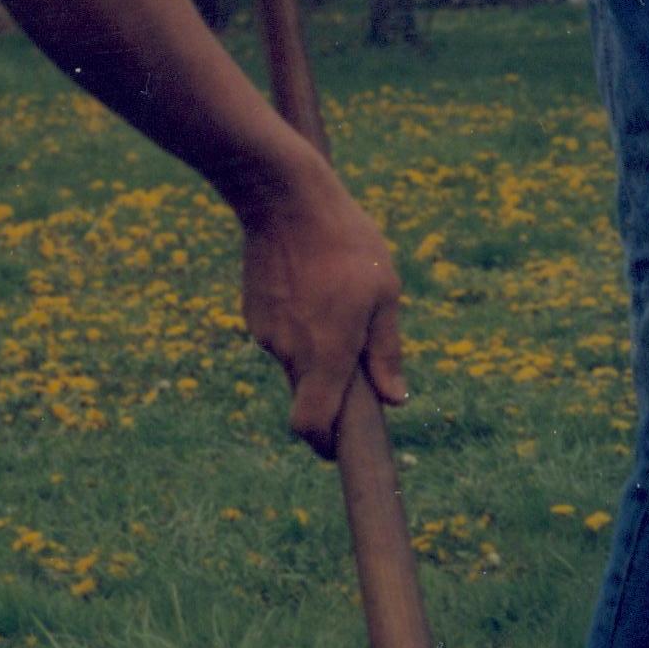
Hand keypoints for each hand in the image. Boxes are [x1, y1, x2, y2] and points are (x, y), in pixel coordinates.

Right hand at [232, 156, 407, 457]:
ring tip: (337, 298)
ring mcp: (266, 333)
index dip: (324, 446)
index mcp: (326, 354)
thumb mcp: (384, 293)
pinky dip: (300, 327)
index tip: (340, 450)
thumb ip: (386, 351)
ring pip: (296, 362)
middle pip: (309, 395)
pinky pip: (282, 335)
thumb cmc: (346, 242)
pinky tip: (313, 285)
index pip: (312, 426)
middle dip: (332, 390)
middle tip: (358, 350)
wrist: (285, 197)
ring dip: (318, 350)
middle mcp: (290, 351)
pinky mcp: (254, 312)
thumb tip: (395, 398)